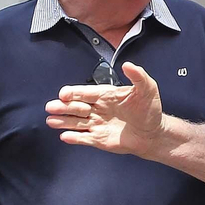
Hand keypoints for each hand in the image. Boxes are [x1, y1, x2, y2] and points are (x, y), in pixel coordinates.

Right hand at [46, 62, 164, 155]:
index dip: (74, 93)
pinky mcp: (98, 139)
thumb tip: (128, 64)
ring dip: (63, 121)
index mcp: (105, 95)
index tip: (64, 94)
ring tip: (51, 121)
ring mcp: (97, 124)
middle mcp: (98, 108)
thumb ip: (138, 76)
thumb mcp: (148, 89)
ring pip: (76, 122)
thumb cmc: (150, 110)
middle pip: (76, 107)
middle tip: (52, 107)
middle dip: (64, 107)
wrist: (153, 133)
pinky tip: (65, 136)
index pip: (86, 92)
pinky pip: (84, 138)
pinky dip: (74, 138)